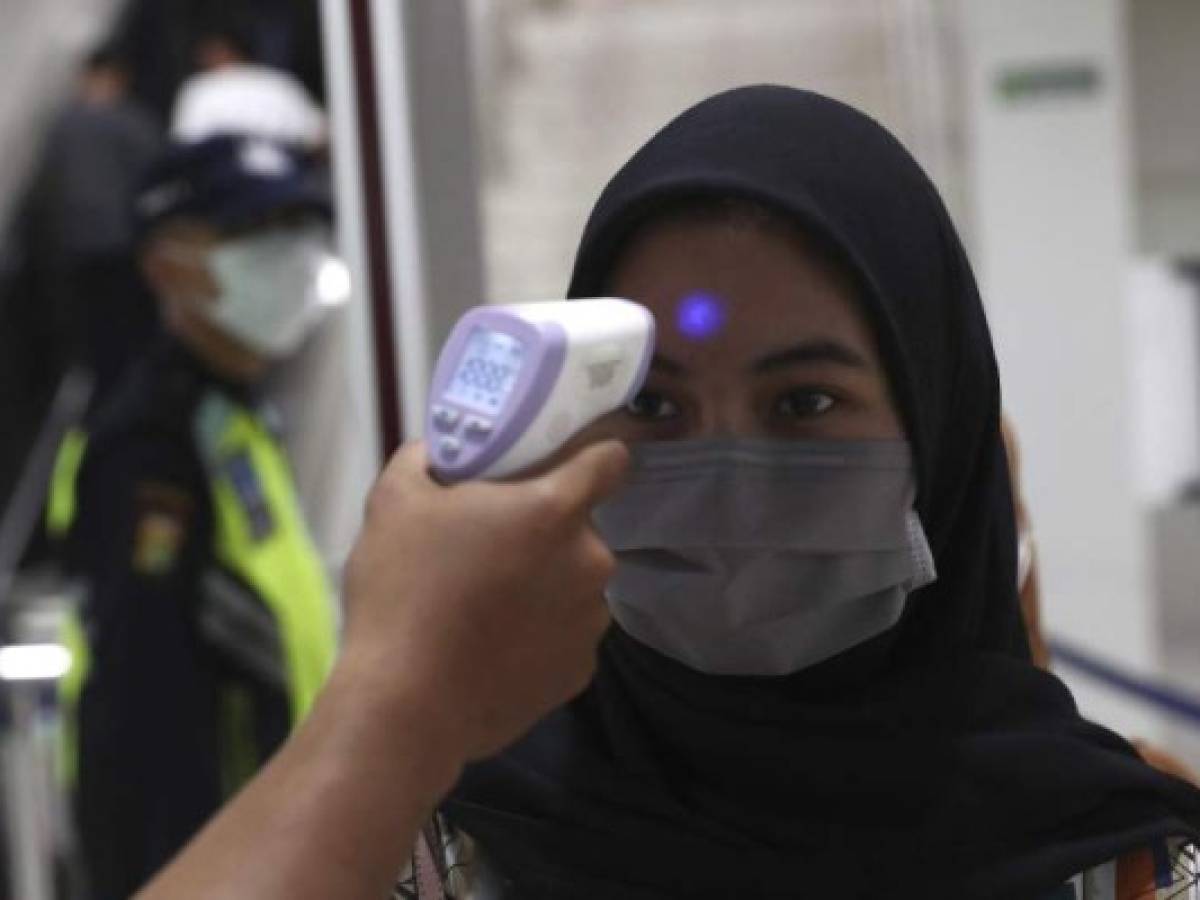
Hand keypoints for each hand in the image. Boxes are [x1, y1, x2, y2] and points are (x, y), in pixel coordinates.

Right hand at [339, 438, 628, 764]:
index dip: (588, 457)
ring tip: (485, 605)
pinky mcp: (579, 671)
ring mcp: (590, 622)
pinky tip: (492, 646)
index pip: (610, 461)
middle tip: (488, 545)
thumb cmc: (403, 592)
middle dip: (541, 530)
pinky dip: (539, 634)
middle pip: (579, 528)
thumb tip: (437, 450)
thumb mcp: (394, 502)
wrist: (407, 707)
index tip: (558, 466)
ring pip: (573, 583)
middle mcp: (590, 561)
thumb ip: (425, 460)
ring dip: (543, 583)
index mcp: (554, 509)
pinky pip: (565, 634)